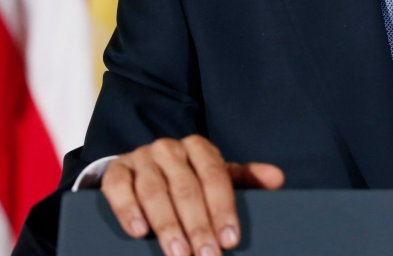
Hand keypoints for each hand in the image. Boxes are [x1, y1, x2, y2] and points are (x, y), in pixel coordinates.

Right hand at [101, 134, 284, 255]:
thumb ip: (245, 178)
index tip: (230, 239)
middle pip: (186, 188)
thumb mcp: (215, 176)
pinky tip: (138, 231)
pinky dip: (127, 210)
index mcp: (198, 147)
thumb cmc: (186, 177)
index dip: (223, 208)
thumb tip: (277, 178)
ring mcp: (141, 157)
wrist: (142, 169)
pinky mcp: (116, 170)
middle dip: (198, 226)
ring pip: (154, 191)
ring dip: (167, 225)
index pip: (215, 176)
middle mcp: (170, 148)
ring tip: (178, 254)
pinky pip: (119, 188)